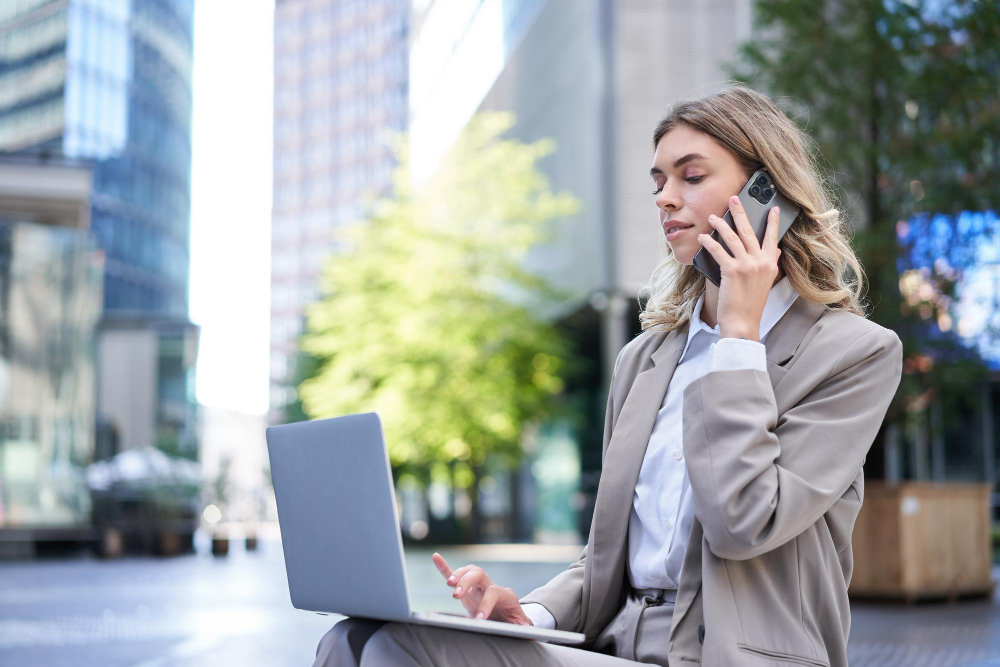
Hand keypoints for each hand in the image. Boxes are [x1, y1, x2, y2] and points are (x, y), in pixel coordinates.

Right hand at [432, 552, 532, 624]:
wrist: (507, 617)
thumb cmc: (513, 622)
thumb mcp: (520, 626)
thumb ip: (522, 627)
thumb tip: (528, 632)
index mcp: (504, 594)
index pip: (494, 592)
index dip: (486, 603)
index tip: (478, 619)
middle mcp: (490, 585)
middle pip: (479, 574)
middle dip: (467, 582)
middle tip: (456, 595)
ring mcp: (478, 584)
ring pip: (469, 571)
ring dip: (458, 575)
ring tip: (449, 584)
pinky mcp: (467, 587)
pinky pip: (456, 573)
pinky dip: (445, 567)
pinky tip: (436, 557)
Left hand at [697, 195, 782, 340]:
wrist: (743, 323)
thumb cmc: (750, 305)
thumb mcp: (766, 283)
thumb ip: (771, 265)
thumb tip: (777, 252)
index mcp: (771, 264)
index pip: (773, 238)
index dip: (773, 222)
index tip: (773, 208)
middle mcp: (761, 262)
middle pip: (750, 231)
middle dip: (741, 212)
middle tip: (734, 198)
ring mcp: (748, 266)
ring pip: (733, 238)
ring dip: (721, 224)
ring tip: (712, 217)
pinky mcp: (732, 271)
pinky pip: (719, 251)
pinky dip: (709, 242)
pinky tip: (703, 237)